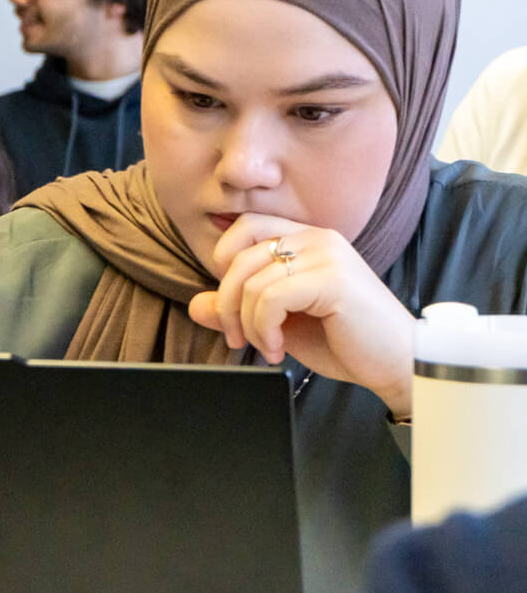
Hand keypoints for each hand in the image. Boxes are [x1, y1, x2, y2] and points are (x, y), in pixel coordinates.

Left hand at [188, 213, 414, 417]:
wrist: (397, 364)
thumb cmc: (345, 342)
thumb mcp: (280, 324)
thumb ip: (239, 309)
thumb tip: (195, 304)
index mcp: (308, 239)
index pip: (245, 227)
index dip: (224, 263)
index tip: (232, 307)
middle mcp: (318, 239)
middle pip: (238, 255)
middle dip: (227, 303)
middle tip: (237, 338)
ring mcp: (327, 255)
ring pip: (251, 282)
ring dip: (247, 324)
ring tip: (267, 348)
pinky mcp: (333, 279)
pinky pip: (270, 298)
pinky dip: (263, 328)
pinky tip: (277, 348)